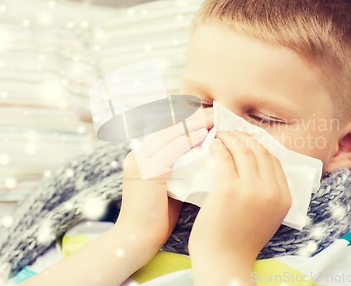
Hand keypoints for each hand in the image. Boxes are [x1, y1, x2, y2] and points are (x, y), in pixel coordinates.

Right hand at [116, 107, 212, 248]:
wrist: (136, 239)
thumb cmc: (156, 217)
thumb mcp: (169, 186)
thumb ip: (181, 170)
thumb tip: (205, 159)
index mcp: (143, 156)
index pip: (167, 129)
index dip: (188, 120)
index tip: (209, 115)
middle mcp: (139, 154)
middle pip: (168, 127)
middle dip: (193, 118)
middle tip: (214, 111)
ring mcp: (141, 162)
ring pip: (170, 134)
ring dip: (193, 124)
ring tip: (213, 118)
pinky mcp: (146, 173)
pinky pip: (170, 151)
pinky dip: (188, 140)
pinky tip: (205, 135)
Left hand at [189, 131, 291, 282]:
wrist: (224, 261)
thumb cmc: (240, 240)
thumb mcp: (267, 216)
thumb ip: (267, 193)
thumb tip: (257, 167)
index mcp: (284, 197)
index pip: (274, 160)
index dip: (259, 145)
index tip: (246, 140)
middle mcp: (271, 191)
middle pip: (260, 150)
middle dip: (244, 137)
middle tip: (231, 133)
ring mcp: (251, 189)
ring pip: (243, 150)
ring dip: (231, 138)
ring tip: (220, 136)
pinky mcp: (229, 189)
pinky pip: (225, 157)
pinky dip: (219, 147)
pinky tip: (213, 145)